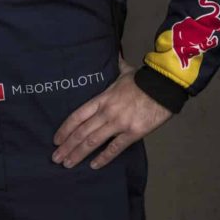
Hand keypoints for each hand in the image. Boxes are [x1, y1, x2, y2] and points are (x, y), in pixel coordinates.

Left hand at [51, 56, 171, 169]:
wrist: (164, 87)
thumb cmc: (143, 80)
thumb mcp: (124, 71)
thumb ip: (115, 66)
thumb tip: (113, 53)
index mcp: (101, 99)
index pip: (77, 116)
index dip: (64, 129)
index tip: (55, 140)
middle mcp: (106, 112)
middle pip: (81, 132)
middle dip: (67, 146)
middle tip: (56, 158)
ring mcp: (119, 123)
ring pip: (93, 141)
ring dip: (78, 153)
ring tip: (67, 164)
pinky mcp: (133, 133)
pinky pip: (115, 148)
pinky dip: (104, 158)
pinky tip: (93, 166)